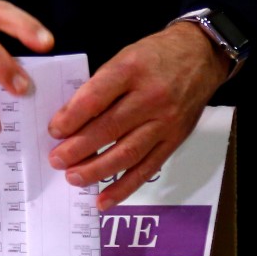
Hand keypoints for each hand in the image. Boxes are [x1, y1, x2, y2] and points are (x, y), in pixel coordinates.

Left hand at [47, 22, 229, 210]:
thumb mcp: (122, 58)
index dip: (72, 118)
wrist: (202, 55)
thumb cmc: (153, 57)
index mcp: (131, 71)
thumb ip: (97, 88)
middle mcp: (151, 98)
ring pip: (127, 153)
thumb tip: (67, 122)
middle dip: (78, 149)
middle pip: (110, 129)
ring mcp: (165, 122)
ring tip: (73, 178)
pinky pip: (147, 169)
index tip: (54, 131)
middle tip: (56, 160)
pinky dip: (123, 188)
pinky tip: (102, 200)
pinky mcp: (174, 141)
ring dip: (96, 170)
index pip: (96, 98)